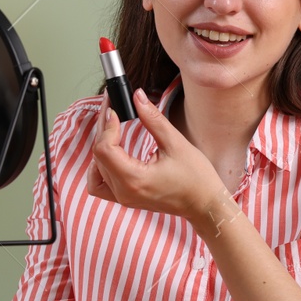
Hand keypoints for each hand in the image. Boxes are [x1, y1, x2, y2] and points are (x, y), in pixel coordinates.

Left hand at [86, 89, 223, 222]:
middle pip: (99, 155)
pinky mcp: (125, 198)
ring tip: (112, 129)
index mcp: (135, 179)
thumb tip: (137, 97)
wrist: (204, 204)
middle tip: (112, 107)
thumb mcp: (175, 143)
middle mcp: (124, 192)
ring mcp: (123, 197)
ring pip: (96, 168)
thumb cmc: (196, 178)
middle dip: (104, 128)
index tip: (116, 110)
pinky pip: (99, 184)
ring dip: (101, 146)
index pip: (104, 149)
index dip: (108, 125)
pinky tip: (111, 154)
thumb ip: (152, 119)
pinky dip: (99, 167)